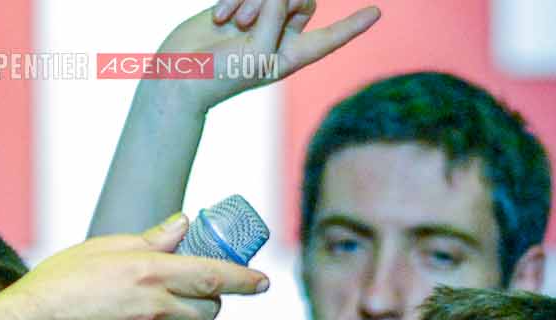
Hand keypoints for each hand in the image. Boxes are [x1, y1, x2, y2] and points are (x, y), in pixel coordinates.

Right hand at [0, 218, 265, 319]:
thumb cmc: (57, 285)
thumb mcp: (102, 249)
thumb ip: (151, 240)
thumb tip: (184, 226)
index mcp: (150, 273)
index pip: (214, 276)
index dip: (244, 280)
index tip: (261, 282)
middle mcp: (155, 310)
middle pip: (208, 309)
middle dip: (207, 299)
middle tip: (187, 289)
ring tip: (139, 309)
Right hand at [156, 0, 380, 113]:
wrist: (179, 75)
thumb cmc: (222, 76)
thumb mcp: (258, 51)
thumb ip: (274, 15)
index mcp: (292, 56)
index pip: (330, 38)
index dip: (353, 25)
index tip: (376, 12)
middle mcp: (279, 36)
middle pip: (302, 0)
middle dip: (278, 2)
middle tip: (248, 20)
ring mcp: (258, 20)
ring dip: (253, 1)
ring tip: (231, 22)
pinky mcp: (236, 6)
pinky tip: (218, 18)